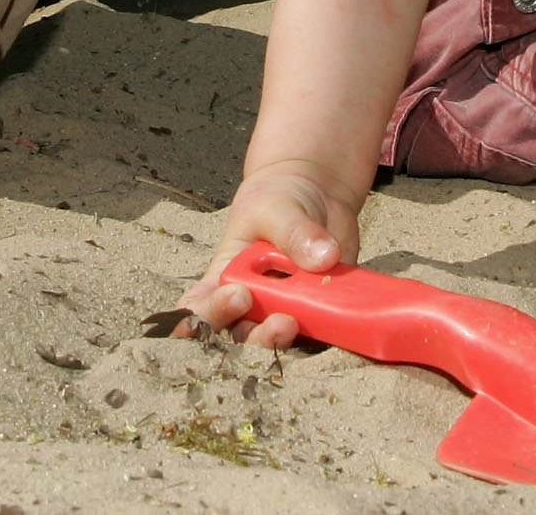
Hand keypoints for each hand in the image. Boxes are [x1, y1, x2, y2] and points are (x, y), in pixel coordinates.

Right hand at [176, 161, 357, 348]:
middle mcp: (251, 301)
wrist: (318, 193)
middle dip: (256, 337)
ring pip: (279, 343)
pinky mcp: (318, 314)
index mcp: (225, 275)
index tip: (234, 298)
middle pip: (241, 335)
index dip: (204, 318)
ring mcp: (285, 309)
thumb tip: (324, 257)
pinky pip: (320, 334)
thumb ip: (295, 232)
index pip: (199, 307)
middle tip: (279, 319)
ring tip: (299, 322)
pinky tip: (336, 323)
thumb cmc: (280, 197)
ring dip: (289, 340)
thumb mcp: (279, 207)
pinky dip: (327, 335)